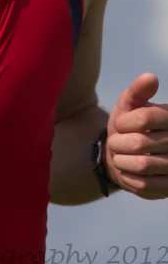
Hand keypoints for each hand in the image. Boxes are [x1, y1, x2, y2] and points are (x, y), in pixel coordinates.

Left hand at [106, 73, 167, 198]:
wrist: (126, 155)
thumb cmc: (128, 125)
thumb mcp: (129, 104)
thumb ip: (138, 90)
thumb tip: (150, 77)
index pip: (144, 117)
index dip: (124, 122)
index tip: (118, 124)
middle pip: (140, 142)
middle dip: (119, 143)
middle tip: (114, 143)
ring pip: (142, 165)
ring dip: (121, 160)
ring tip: (118, 155)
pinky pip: (145, 185)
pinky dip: (128, 177)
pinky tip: (125, 170)